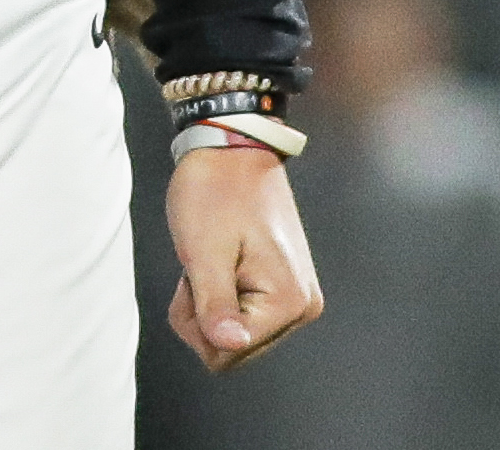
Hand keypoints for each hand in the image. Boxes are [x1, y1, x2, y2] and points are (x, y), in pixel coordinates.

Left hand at [163, 145, 323, 373]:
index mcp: (288, 301)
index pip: (228, 352)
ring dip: (212, 303)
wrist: (231, 146)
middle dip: (205, 315)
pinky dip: (222, 293)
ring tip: (213, 258)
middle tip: (203, 265)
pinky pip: (243, 313)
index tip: (196, 275)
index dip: (197, 321)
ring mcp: (296, 295)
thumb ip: (216, 306)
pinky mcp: (284, 284)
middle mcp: (302, 306)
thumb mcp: (204, 252)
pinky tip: (222, 260)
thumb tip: (229, 346)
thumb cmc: (215, 190)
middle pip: (235, 348)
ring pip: (236, 333)